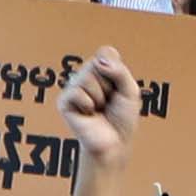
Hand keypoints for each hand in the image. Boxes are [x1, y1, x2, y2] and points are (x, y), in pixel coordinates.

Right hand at [56, 48, 143, 162]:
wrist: (114, 143)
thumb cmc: (123, 118)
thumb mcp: (130, 91)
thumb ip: (119, 71)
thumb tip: (99, 62)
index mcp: (101, 69)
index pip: (105, 52)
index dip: (116, 69)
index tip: (119, 87)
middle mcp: (85, 75)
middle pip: (96, 63)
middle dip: (109, 85)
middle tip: (109, 101)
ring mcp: (73, 87)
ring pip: (86, 77)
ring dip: (99, 96)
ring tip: (99, 108)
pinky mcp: (64, 101)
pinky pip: (77, 92)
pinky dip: (88, 105)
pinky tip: (88, 114)